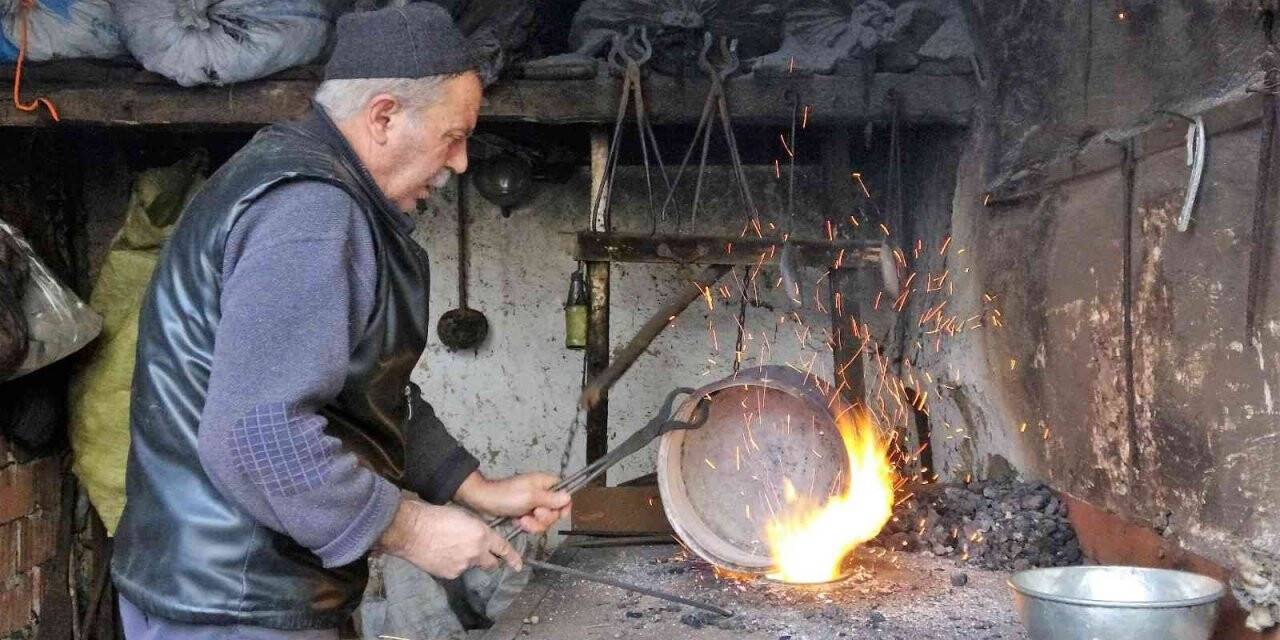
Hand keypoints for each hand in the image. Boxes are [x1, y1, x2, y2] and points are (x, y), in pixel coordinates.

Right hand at [378, 499, 522, 578]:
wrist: (413, 530)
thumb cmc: (436, 516)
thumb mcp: (464, 516)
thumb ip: (477, 528)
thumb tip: (480, 536)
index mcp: (482, 534)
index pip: (503, 548)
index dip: (512, 557)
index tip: (518, 565)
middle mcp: (477, 552)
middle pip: (492, 564)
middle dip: (490, 560)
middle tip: (481, 555)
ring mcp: (463, 565)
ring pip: (471, 566)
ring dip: (466, 560)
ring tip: (449, 548)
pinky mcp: (450, 574)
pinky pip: (456, 570)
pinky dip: (452, 564)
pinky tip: (441, 555)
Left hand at [454, 471, 571, 533]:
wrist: (483, 502)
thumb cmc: (506, 496)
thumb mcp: (531, 497)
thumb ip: (551, 498)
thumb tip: (569, 497)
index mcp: (545, 483)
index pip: (565, 495)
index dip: (563, 507)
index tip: (557, 514)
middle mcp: (542, 494)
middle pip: (556, 511)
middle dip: (545, 517)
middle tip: (534, 513)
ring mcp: (534, 505)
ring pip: (545, 521)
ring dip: (535, 524)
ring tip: (523, 520)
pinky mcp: (526, 515)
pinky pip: (534, 525)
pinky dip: (528, 526)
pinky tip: (518, 522)